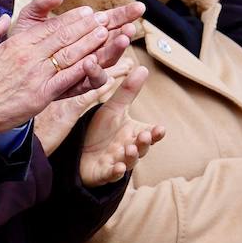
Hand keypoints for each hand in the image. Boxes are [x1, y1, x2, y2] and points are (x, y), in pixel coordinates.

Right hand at [0, 0, 129, 143]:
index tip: (86, 12)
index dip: (70, 18)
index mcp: (16, 44)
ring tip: (106, 33)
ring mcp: (36, 76)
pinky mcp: (41, 96)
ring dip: (89, 43)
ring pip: (69, 55)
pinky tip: (97, 62)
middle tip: (103, 17)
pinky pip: (67, 80)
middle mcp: (29, 57)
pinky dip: (83, 70)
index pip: (49, 27)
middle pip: (63, 37)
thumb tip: (3, 19)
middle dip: (86, 26)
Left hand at [77, 65, 164, 186]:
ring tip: (130, 148)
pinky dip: (115, 172)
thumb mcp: (113, 108)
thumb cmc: (101, 129)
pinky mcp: (103, 174)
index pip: (150, 134)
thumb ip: (128, 91)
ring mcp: (118, 162)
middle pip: (141, 148)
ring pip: (128, 162)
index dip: (156, 133)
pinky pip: (111, 175)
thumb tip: (144, 67)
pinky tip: (117, 168)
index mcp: (134, 134)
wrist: (80, 150)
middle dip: (144, 143)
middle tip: (145, 136)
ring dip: (131, 157)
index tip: (161, 129)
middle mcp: (129, 149)